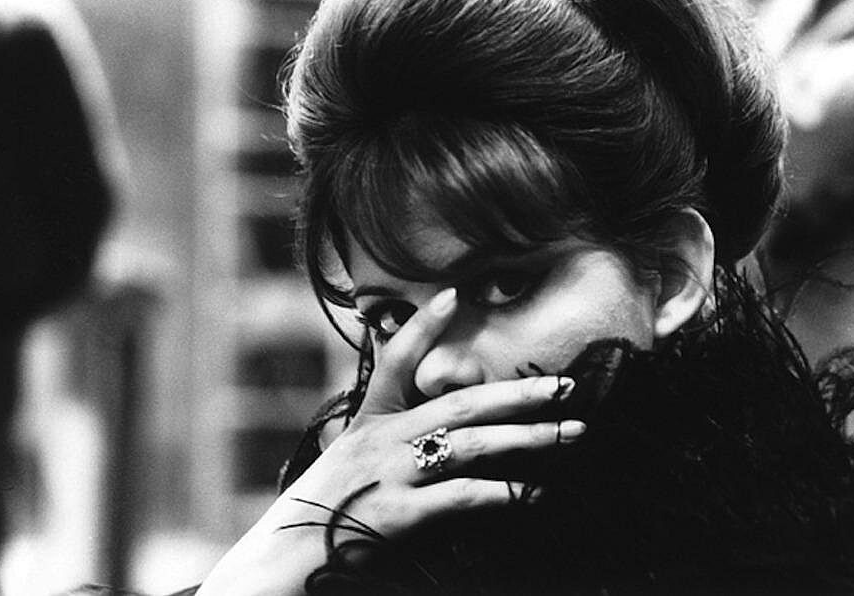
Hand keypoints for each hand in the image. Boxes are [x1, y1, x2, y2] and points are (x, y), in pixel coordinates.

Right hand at [197, 287, 583, 595]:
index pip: (396, 362)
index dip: (423, 327)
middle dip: (518, 393)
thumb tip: (443, 432)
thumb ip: (391, 439)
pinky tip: (536, 491)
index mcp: (370, 422)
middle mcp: (380, 439)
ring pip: (470, 444)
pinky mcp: (395, 514)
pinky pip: (461, 496)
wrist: (283, 559)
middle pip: (459, 404)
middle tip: (566, 386)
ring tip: (570, 432)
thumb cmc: (323, 514)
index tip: (454, 295)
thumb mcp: (352, 463)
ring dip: (528, 437)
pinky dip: (504, 492)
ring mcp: (389, 474)